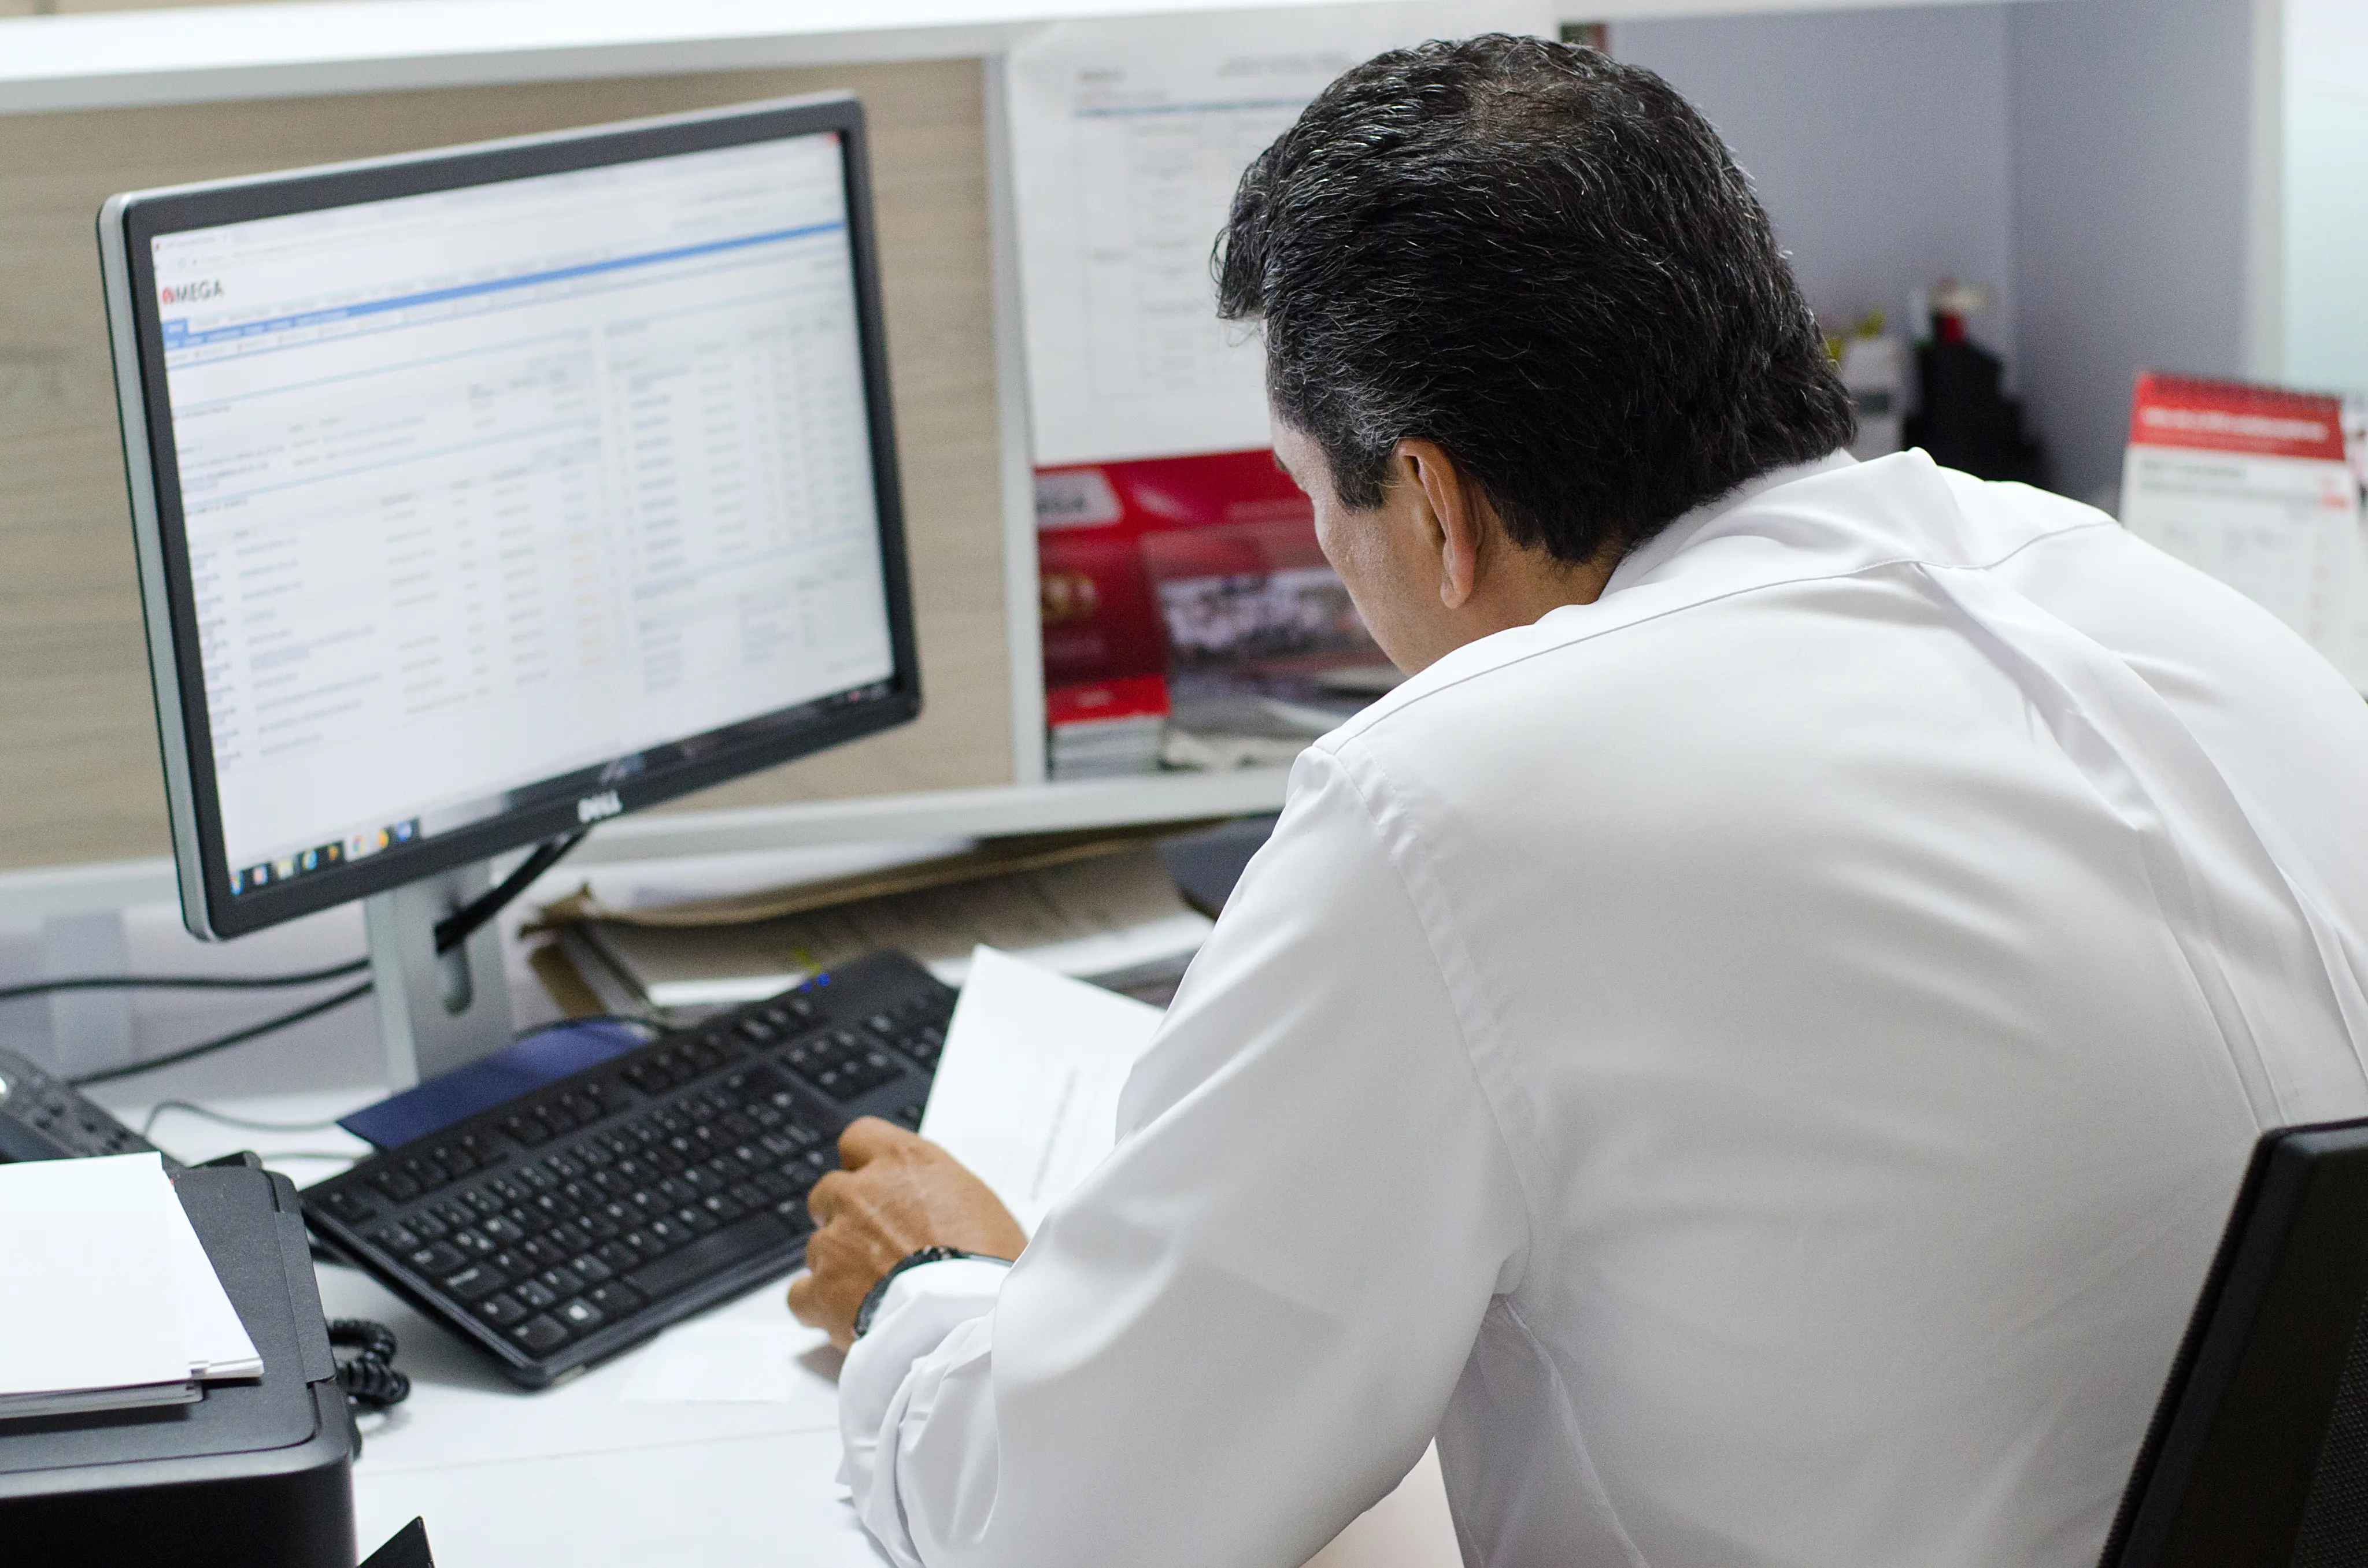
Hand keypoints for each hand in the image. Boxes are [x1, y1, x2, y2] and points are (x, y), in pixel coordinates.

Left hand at [787, 1117, 1027, 1351]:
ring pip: (818, 1246)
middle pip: (829, 1193)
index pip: (859, 1138)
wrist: (971, 1321)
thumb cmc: (989, 1265)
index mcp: (904, 1161)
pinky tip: (845, 1318)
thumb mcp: (982, 1205)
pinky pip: (801, 1295)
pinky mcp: (820, 1291)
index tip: (875, 1184)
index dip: (864, 1165)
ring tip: (876, 1292)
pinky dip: (818, 1306)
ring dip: (838, 1265)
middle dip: (845, 1217)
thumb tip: (940, 1206)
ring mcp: (835, 1241)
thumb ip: (942, 1194)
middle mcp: (861, 1193)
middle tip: (876, 1245)